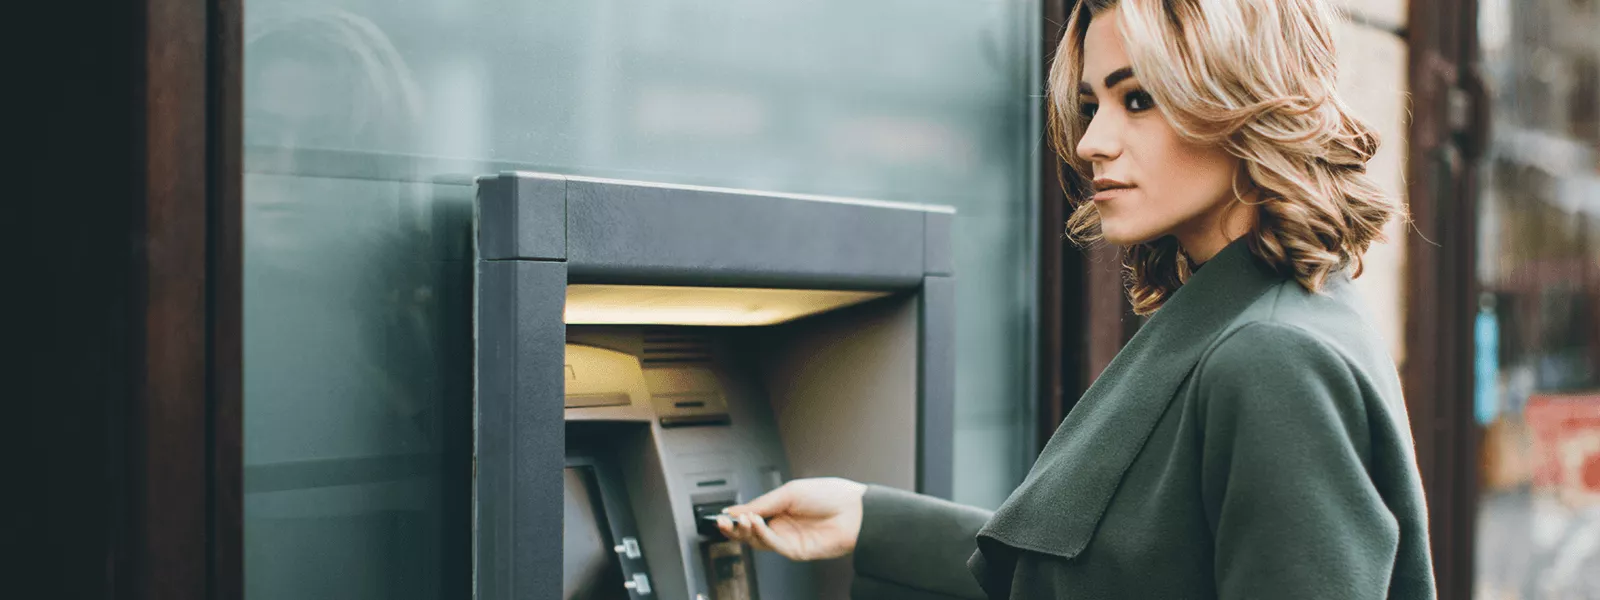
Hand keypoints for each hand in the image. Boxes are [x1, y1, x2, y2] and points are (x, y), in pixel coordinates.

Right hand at [715, 477, 867, 561]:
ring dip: (746, 531)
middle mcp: (782, 525)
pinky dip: (761, 535)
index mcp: (780, 508)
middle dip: (734, 528)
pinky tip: (756, 523)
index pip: (750, 515)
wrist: (855, 510)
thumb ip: (761, 503)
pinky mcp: (796, 551)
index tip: (720, 514)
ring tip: (742, 520)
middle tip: (722, 522)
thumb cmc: (829, 495)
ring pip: (758, 541)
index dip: (735, 516)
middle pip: (750, 532)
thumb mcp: (789, 492)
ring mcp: (789, 539)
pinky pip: (773, 545)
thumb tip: (735, 510)